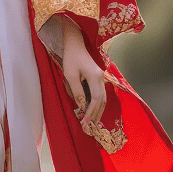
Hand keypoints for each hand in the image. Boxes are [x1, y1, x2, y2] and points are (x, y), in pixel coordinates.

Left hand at [41, 14, 105, 130]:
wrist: (75, 44)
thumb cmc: (70, 58)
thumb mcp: (70, 75)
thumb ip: (77, 90)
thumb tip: (82, 105)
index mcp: (95, 76)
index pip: (96, 99)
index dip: (91, 112)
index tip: (86, 122)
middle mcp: (101, 77)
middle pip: (102, 101)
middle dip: (96, 115)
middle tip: (89, 127)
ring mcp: (101, 77)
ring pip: (103, 98)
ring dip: (98, 111)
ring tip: (92, 122)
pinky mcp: (98, 77)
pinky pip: (100, 94)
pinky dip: (97, 104)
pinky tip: (92, 111)